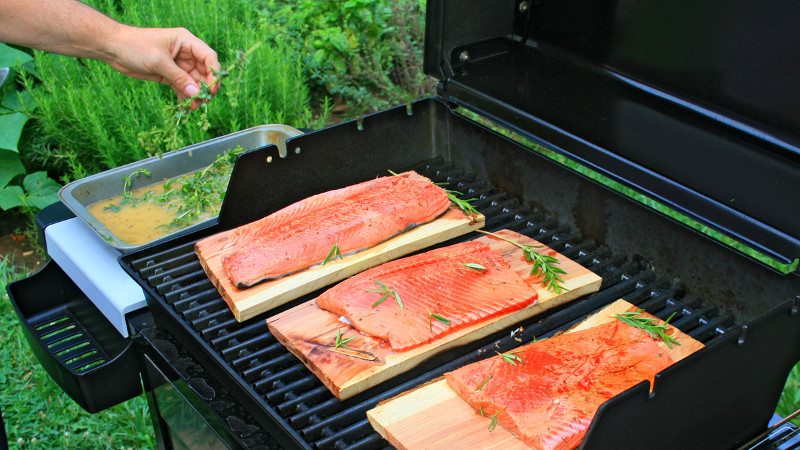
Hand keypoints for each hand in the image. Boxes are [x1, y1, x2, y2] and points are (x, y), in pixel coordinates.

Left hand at [104, 25, 220, 109]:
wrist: (113, 48)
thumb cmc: (135, 46)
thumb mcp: (159, 61)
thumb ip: (178, 77)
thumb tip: (195, 92)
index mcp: (186, 41)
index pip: (208, 56)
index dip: (213, 72)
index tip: (212, 88)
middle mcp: (186, 53)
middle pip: (204, 71)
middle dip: (205, 87)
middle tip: (204, 101)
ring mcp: (178, 64)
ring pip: (194, 82)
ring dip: (196, 95)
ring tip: (194, 107)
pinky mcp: (169, 74)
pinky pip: (183, 87)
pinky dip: (185, 96)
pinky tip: (185, 106)